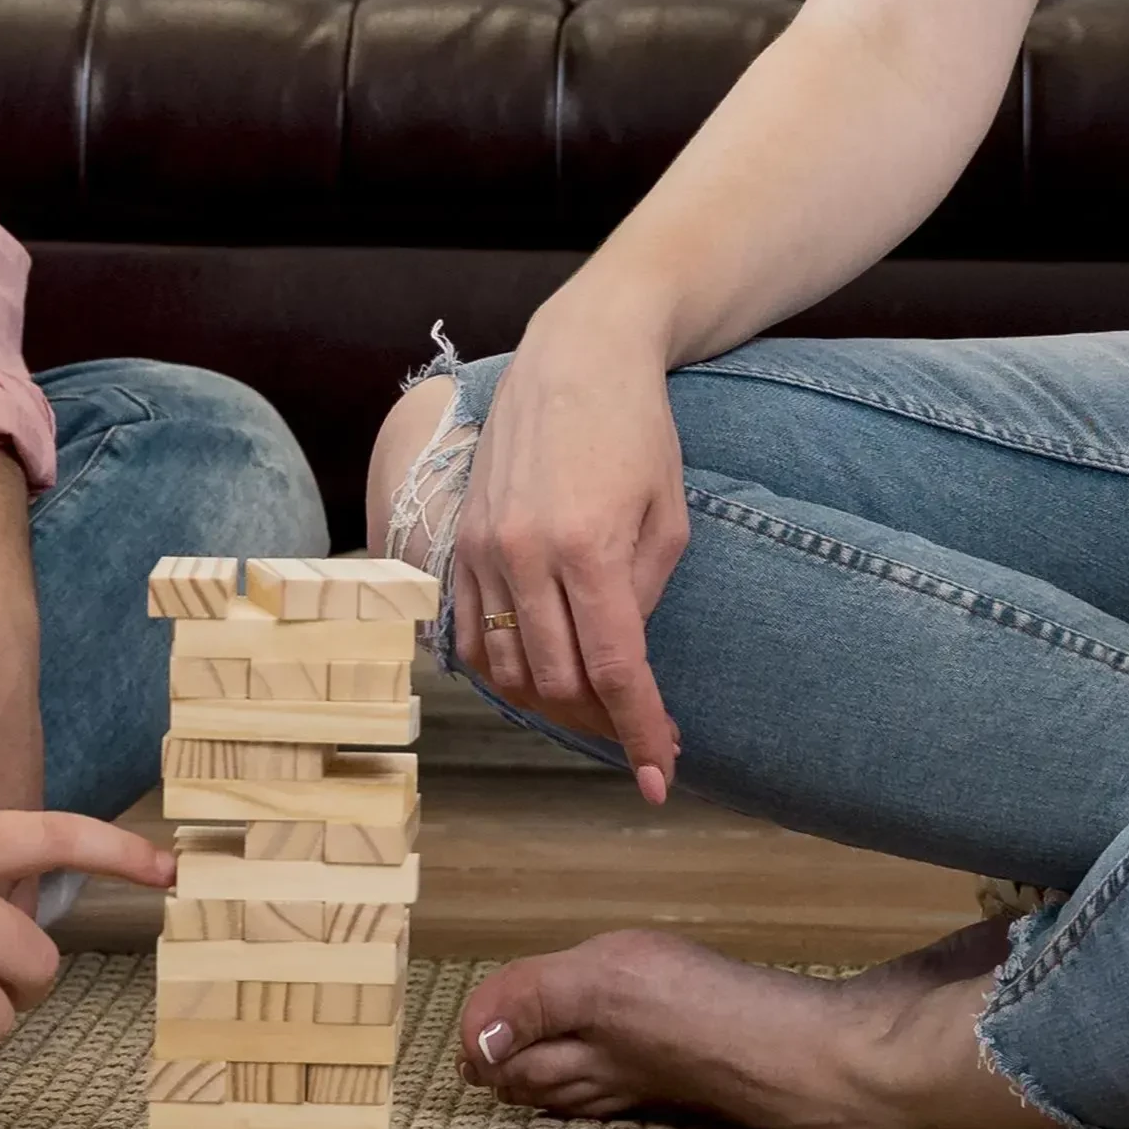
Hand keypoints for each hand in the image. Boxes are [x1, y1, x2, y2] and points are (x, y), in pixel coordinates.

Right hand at [445, 318, 697, 801]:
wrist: (575, 354)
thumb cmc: (637, 429)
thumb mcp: (669, 515)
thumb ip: (644, 597)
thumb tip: (622, 662)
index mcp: (588, 547)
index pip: (615, 669)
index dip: (640, 731)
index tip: (662, 774)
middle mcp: (524, 554)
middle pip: (557, 680)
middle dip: (604, 721)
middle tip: (644, 733)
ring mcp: (482, 549)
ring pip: (507, 668)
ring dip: (553, 701)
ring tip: (596, 701)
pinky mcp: (459, 541)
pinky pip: (468, 634)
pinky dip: (502, 668)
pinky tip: (538, 673)